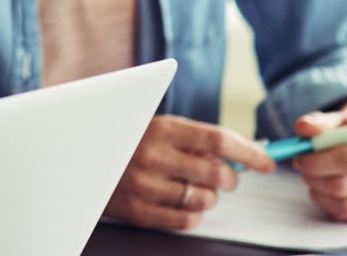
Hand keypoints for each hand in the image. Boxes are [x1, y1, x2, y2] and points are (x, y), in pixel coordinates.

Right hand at [105, 115, 274, 230]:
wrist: (79, 155)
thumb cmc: (125, 139)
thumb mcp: (156, 125)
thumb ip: (196, 136)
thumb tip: (245, 150)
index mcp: (160, 128)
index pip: (218, 140)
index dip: (249, 153)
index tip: (267, 162)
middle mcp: (152, 157)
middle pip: (218, 174)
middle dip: (230, 178)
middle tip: (224, 175)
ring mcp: (144, 186)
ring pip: (205, 200)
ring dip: (210, 196)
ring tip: (193, 186)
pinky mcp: (138, 211)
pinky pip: (187, 220)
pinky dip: (193, 213)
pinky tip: (181, 201)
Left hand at [291, 98, 346, 222]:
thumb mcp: (335, 119)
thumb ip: (319, 122)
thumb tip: (303, 128)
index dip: (318, 162)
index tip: (300, 158)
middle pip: (344, 185)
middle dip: (314, 178)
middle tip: (302, 167)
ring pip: (345, 204)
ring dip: (319, 192)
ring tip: (311, 177)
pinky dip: (327, 203)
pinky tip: (322, 190)